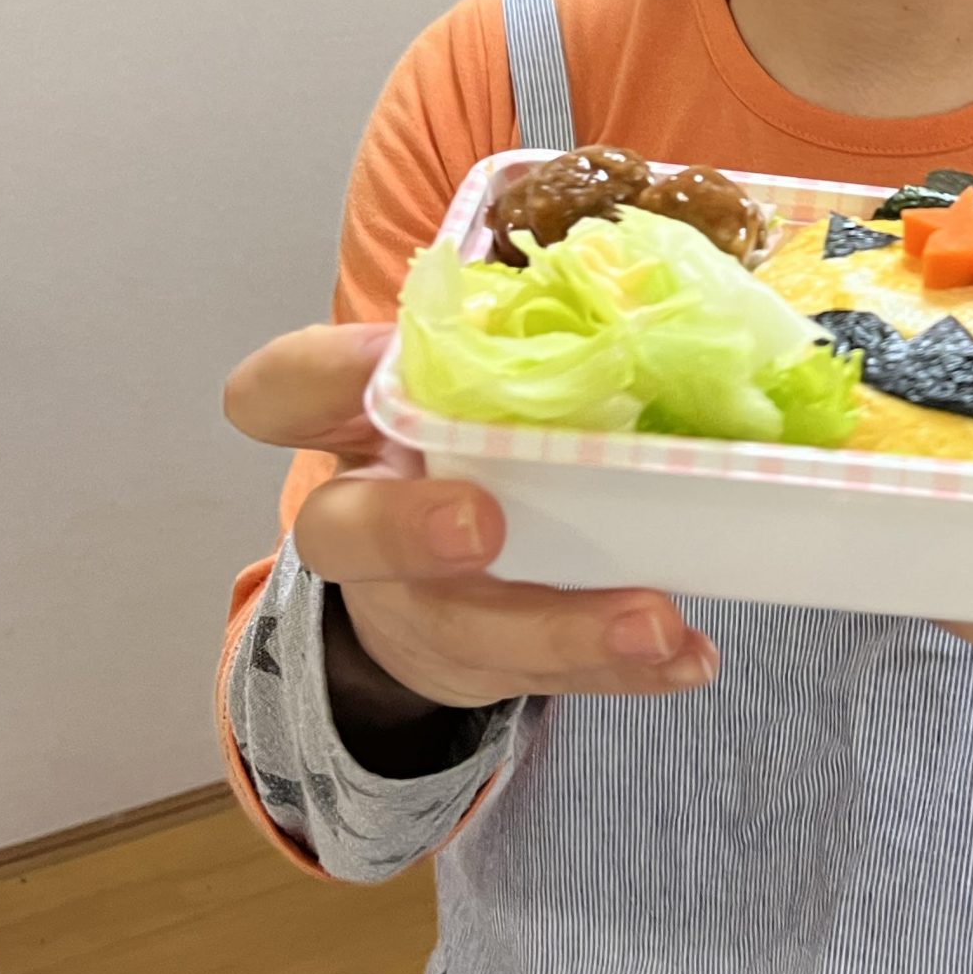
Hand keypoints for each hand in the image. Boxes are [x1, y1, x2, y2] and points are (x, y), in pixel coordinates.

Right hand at [222, 324, 716, 724]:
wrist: (424, 587)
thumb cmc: (457, 448)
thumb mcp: (458, 388)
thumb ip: (500, 347)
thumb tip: (631, 295)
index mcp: (349, 428)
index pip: (284, 390)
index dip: (316, 375)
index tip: (380, 357)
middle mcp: (362, 521)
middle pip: (345, 533)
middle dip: (408, 532)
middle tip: (483, 527)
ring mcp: (416, 608)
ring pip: (466, 629)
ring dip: (564, 628)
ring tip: (654, 623)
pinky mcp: (480, 667)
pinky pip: (552, 678)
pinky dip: (626, 671)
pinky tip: (688, 658)